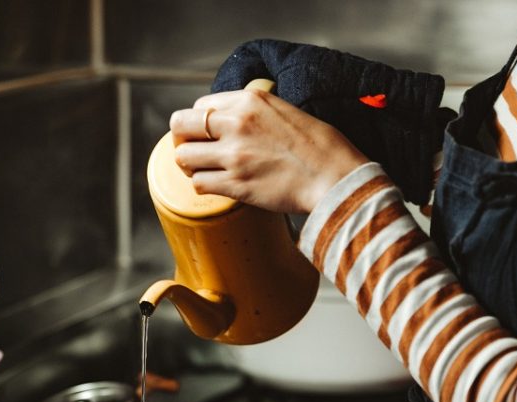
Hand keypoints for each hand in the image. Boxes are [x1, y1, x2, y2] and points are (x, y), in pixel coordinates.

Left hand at [169, 87, 369, 215]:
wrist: (334, 177)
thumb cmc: (319, 147)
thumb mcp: (285, 110)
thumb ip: (254, 111)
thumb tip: (232, 118)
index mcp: (249, 101)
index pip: (201, 105)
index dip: (199, 121)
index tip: (206, 133)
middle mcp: (236, 124)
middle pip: (181, 125)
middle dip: (183, 139)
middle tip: (194, 150)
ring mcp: (233, 155)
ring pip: (184, 157)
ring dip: (190, 164)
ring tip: (204, 169)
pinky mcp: (235, 184)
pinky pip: (198, 183)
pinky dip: (202, 184)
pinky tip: (215, 184)